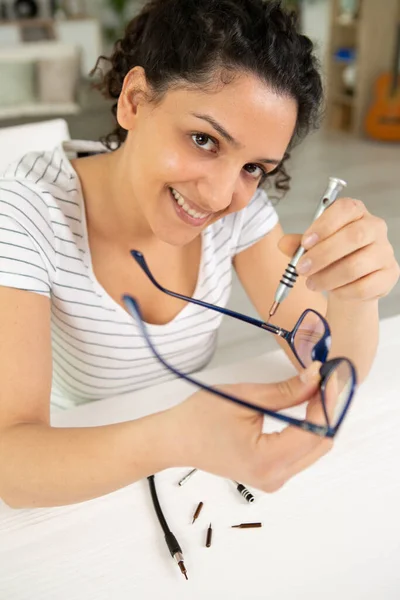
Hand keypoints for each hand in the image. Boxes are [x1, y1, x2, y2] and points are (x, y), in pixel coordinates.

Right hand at [166, 363, 332, 492]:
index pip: (314, 431)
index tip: (329, 374)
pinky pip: (301, 453)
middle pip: (320, 444)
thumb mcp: (245, 397)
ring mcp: (274, 480)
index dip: (326, 401)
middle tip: (325, 378)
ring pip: (314, 450)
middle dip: (327, 409)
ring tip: (317, 388)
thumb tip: (317, 376)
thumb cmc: (201, 417)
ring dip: (319, 418)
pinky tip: (305, 407)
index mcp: (268, 460)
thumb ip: (286, 391)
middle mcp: (276, 477)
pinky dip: (307, 429)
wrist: (176, 439)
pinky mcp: (271, 475)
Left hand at [279, 198, 399, 301]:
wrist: (350, 282)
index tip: (305, 242)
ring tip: (312, 284)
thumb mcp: (312, 247)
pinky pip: (364, 286)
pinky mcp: (389, 274)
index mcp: (356, 212)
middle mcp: (375, 227)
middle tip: (301, 269)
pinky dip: (343, 291)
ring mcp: (385, 251)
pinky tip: (334, 291)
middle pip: (354, 236)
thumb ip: (298, 244)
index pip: (345, 209)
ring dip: (328, 277)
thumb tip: (283, 243)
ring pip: (357, 265)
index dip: (324, 225)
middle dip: (323, 255)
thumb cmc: (332, 258)